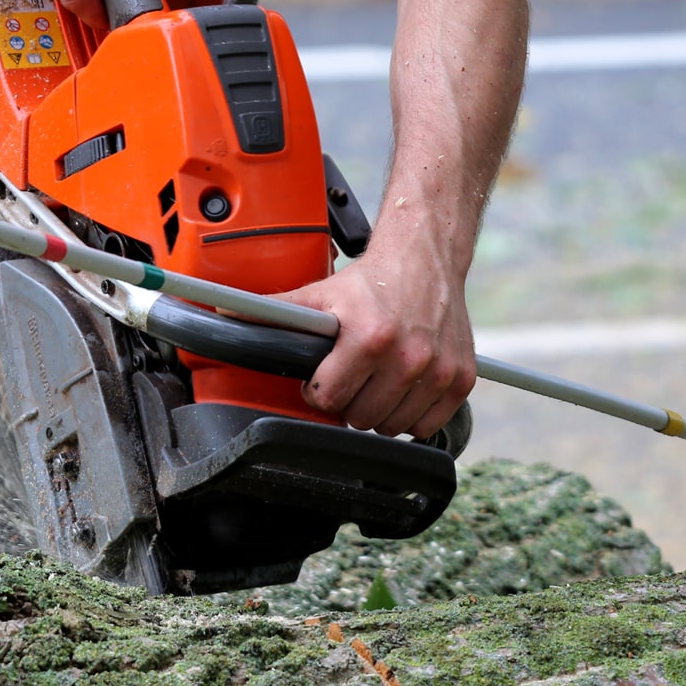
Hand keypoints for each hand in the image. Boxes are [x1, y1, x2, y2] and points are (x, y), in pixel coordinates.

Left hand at [276, 248, 476, 440]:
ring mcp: (438, 371)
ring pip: (391, 427)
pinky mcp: (461, 379)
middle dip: (348, 402)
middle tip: (349, 378)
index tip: (321, 377)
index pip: (329, 398)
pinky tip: (400, 391)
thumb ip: (273, 311)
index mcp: (369, 337)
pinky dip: (411, 416)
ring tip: (373, 382)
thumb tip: (224, 315)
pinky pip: (426, 425)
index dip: (318, 390)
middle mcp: (408, 357)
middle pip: (360, 418)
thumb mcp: (319, 294)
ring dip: (378, 412)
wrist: (425, 259)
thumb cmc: (369, 281)